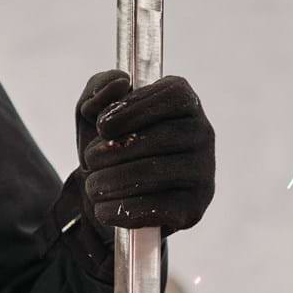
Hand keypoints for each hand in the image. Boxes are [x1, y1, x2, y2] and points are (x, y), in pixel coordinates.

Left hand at [73, 70, 214, 233]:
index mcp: (185, 103)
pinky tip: (104, 208)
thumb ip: (98, 88)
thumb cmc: (110, 147)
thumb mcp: (94, 112)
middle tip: (89, 161)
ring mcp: (203, 173)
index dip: (131, 110)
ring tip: (93, 186)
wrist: (114, 197)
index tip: (102, 126)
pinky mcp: (194, 209)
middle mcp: (202, 134)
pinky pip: (155, 208)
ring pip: (151, 175)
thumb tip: (120, 83)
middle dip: (111, 152)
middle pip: (157, 139)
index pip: (171, 96)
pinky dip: (120, 210)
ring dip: (109, 182)